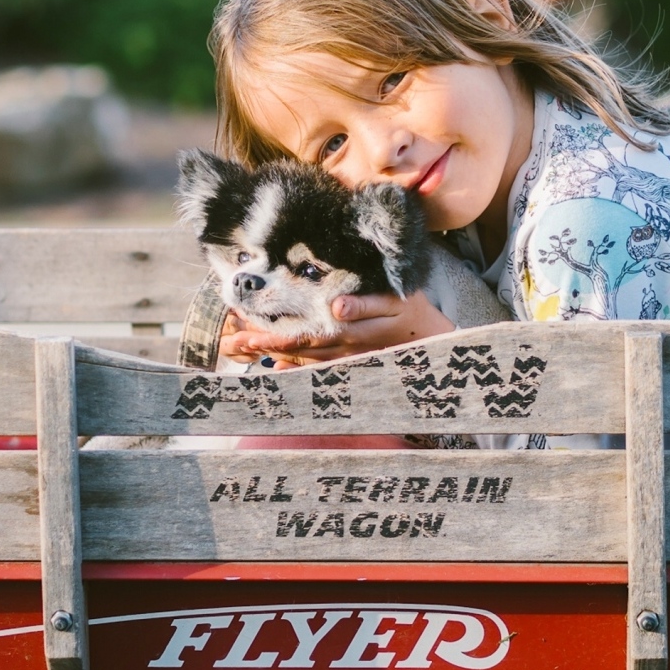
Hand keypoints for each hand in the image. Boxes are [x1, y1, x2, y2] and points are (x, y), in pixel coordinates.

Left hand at [219, 290, 454, 369]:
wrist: (434, 337)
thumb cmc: (412, 309)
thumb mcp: (395, 300)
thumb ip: (366, 304)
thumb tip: (335, 308)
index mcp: (352, 330)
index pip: (306, 335)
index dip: (277, 336)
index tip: (248, 331)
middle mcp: (346, 349)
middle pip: (299, 349)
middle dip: (268, 345)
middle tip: (236, 341)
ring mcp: (348, 358)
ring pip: (306, 360)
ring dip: (276, 354)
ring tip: (244, 348)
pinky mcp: (352, 362)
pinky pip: (321, 369)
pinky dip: (299, 370)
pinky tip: (277, 368)